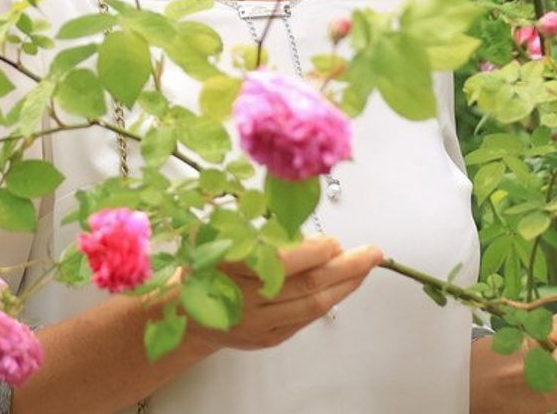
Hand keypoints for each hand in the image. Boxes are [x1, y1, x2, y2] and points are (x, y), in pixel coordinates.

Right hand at [195, 234, 382, 351]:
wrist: (185, 310)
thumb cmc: (205, 263)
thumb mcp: (217, 234)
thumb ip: (253, 229)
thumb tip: (297, 218)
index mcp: (231, 267)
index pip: (280, 262)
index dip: (311, 253)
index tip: (333, 240)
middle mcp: (248, 299)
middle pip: (305, 285)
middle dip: (344, 268)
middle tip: (371, 252)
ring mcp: (261, 322)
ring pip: (311, 305)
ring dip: (344, 285)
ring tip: (366, 266)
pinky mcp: (270, 338)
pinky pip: (305, 318)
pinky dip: (328, 299)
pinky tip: (343, 284)